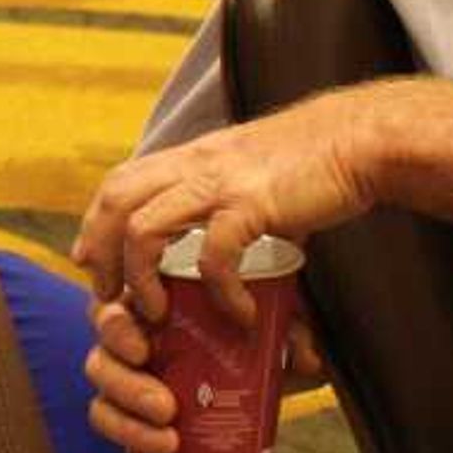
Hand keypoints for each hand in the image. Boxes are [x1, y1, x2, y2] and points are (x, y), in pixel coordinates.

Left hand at [71, 93, 379, 335]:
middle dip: (101, 253)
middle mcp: (195, 165)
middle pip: (115, 202)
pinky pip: (215, 254)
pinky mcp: (253, 204)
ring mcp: (220, 183)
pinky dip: (219, 291)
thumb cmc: (313, 162)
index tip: (89, 260)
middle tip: (109, 296)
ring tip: (157, 312)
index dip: (95, 222)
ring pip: (145, 228)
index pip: (119, 182)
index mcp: (191, 158)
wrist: (362, 138)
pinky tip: (239, 313)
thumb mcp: (251, 174)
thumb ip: (227, 203)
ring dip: (141, 277)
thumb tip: (225, 250)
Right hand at [84, 287, 326, 452]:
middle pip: (99, 365)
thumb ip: (293, 334)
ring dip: (131, 431)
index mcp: (145, 316)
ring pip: (102, 412)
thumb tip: (304, 358)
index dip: (116, 330)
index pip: (109, 314)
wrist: (260, 385)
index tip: (145, 347)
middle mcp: (125, 356)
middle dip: (127, 388)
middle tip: (167, 407)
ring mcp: (127, 400)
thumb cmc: (256, 342)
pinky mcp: (144, 442)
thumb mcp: (277, 332)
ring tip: (170, 444)